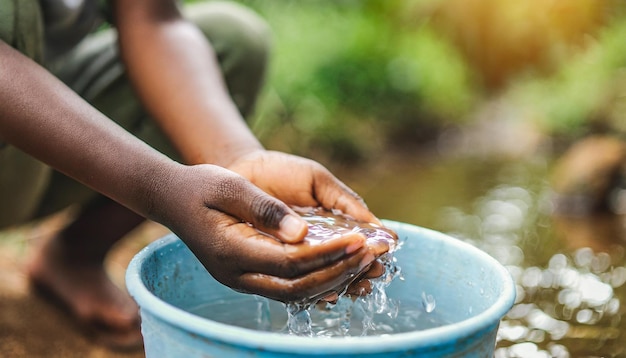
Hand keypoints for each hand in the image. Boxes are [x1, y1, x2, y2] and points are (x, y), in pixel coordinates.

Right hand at [150, 163, 379, 302]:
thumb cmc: (202, 186)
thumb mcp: (230, 187)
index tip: (359, 239)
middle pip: (296, 286)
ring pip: (294, 293)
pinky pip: (288, 287)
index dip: (328, 253)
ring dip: (331, 279)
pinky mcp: (249, 277)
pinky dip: (316, 280)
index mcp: (232, 251)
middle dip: (337, 271)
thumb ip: (264, 209)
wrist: (175, 199)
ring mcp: (242, 280)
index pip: (290, 262)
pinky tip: (339, 268)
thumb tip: (302, 232)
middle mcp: (237, 274)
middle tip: (369, 253)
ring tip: (362, 261)